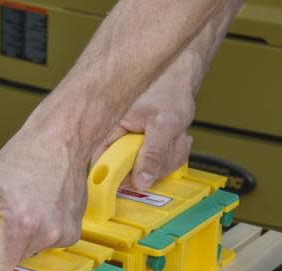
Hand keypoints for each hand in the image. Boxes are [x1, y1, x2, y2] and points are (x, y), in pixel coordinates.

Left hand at [0, 117, 89, 270]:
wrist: (61, 140)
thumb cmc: (26, 155)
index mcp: (21, 224)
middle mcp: (46, 233)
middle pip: (15, 260)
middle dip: (5, 245)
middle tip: (5, 218)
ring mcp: (62, 234)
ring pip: (32, 251)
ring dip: (24, 236)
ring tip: (25, 206)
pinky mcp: (73, 232)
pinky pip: (49, 243)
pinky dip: (42, 230)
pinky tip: (42, 208)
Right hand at [94, 51, 198, 190]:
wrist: (180, 75)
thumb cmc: (168, 88)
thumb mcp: (164, 124)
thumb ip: (153, 155)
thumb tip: (141, 182)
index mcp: (110, 128)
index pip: (101, 164)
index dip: (115, 178)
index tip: (131, 184)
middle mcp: (116, 138)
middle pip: (129, 173)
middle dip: (155, 164)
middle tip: (168, 146)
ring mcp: (131, 144)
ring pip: (147, 172)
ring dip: (168, 158)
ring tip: (174, 136)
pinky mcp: (143, 148)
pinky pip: (156, 165)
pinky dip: (171, 155)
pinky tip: (174, 138)